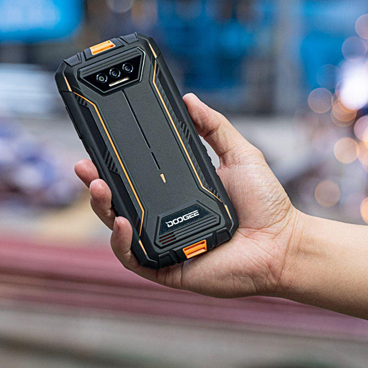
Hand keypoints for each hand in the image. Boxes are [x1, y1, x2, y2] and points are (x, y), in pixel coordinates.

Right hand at [74, 93, 301, 297]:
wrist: (283, 244)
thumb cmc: (266, 204)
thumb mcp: (239, 154)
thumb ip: (215, 126)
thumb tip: (189, 99)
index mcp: (175, 193)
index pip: (135, 177)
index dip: (112, 163)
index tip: (96, 144)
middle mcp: (163, 218)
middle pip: (117, 201)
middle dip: (95, 184)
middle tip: (84, 166)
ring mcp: (162, 244)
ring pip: (117, 229)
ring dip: (101, 209)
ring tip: (98, 188)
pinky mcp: (166, 268)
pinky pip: (133, 258)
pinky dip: (121, 243)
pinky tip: (121, 223)